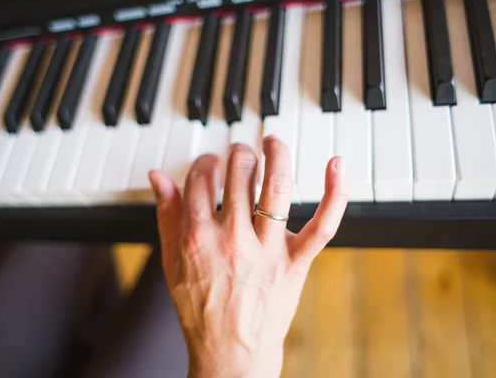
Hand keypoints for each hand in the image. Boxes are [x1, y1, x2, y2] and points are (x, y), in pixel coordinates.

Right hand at [149, 136, 347, 377]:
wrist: (230, 354)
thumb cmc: (200, 311)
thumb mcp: (172, 262)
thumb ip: (166, 215)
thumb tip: (158, 177)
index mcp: (198, 237)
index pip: (201, 178)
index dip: (205, 162)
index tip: (209, 163)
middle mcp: (233, 239)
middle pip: (239, 173)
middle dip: (239, 153)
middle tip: (240, 152)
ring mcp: (267, 251)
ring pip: (276, 187)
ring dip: (276, 154)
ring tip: (273, 142)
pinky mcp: (296, 263)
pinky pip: (322, 224)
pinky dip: (335, 193)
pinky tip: (337, 165)